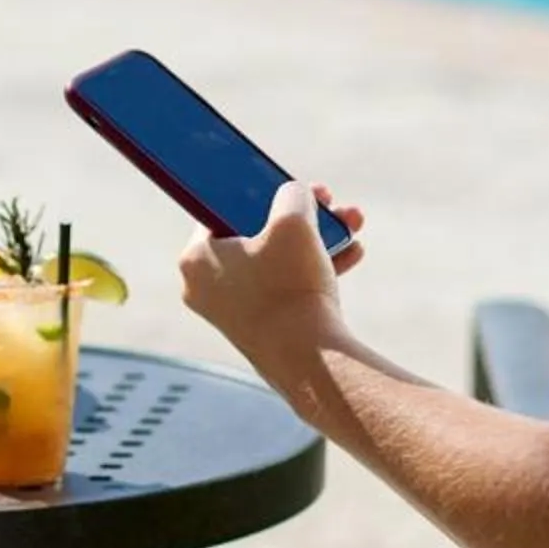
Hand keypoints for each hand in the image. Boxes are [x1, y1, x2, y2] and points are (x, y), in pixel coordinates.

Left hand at [177, 181, 364, 397]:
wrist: (311, 360)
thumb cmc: (291, 286)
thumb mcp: (294, 220)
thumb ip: (292, 194)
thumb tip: (294, 196)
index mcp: (195, 258)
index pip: (221, 210)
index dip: (259, 193)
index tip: (286, 187)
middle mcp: (207, 288)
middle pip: (256, 235)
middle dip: (301, 217)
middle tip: (328, 202)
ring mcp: (236, 313)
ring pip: (279, 261)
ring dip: (317, 240)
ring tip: (352, 225)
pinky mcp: (264, 330)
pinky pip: (289, 288)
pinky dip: (317, 269)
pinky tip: (353, 254)